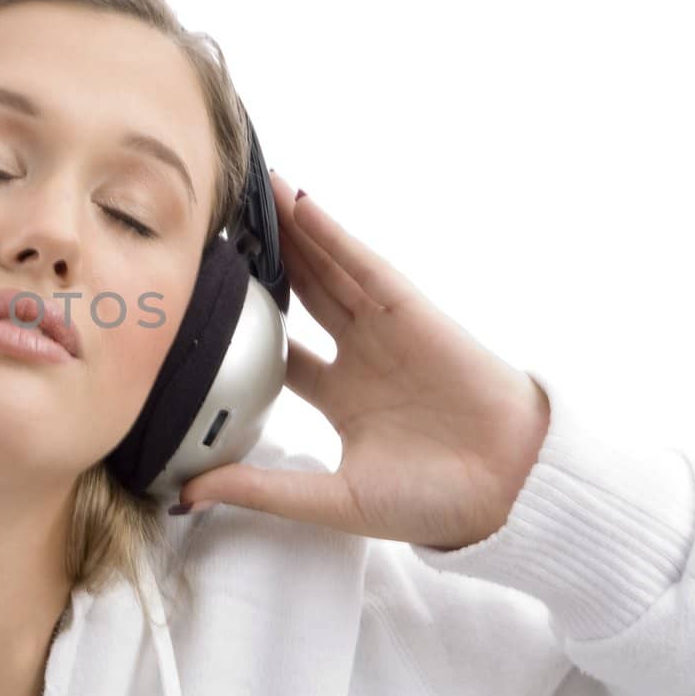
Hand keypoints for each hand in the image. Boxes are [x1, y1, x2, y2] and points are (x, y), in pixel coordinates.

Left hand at [175, 170, 550, 550]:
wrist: (508, 493)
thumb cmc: (431, 503)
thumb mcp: (331, 500)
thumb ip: (261, 490)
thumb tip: (186, 495)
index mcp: (340, 399)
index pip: (280, 351)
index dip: (245, 325)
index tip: (202, 302)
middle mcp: (359, 356)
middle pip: (299, 296)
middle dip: (263, 262)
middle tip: (216, 226)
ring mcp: (385, 330)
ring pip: (325, 269)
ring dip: (290, 231)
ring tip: (247, 192)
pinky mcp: (411, 310)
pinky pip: (363, 264)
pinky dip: (331, 232)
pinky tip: (298, 203)